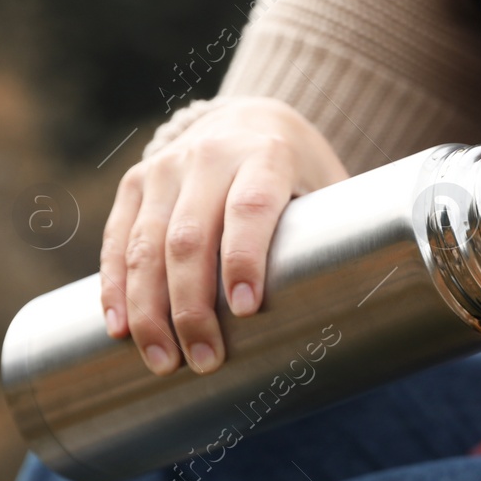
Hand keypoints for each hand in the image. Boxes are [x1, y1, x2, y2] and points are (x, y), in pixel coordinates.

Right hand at [100, 97, 347, 374]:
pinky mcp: (134, 183)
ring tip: (162, 361)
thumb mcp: (328, 189)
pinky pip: (117, 240)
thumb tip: (364, 317)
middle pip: (190, 237)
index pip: (251, 207)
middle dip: (192, 306)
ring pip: (144, 243)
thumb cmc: (301, 175)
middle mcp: (209, 155)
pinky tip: (120, 328)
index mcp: (267, 153)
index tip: (244, 310)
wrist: (250, 119)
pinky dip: (116, 287)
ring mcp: (165, 167)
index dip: (245, 258)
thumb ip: (337, 237)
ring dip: (150, 309)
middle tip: (204, 360)